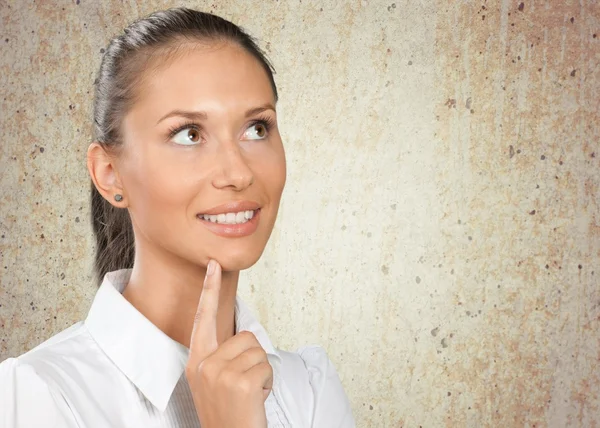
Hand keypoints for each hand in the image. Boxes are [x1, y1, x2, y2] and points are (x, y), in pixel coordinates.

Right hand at [185, 259, 272, 427]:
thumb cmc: (227, 411)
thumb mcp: (212, 381)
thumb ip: (219, 356)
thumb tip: (242, 338)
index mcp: (197, 361)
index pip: (204, 318)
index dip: (209, 290)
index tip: (214, 264)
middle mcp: (204, 364)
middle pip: (246, 337)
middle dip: (253, 359)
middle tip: (243, 385)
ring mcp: (220, 374)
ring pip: (258, 351)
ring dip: (261, 372)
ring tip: (248, 393)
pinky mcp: (239, 383)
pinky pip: (266, 367)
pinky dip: (267, 383)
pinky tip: (254, 399)